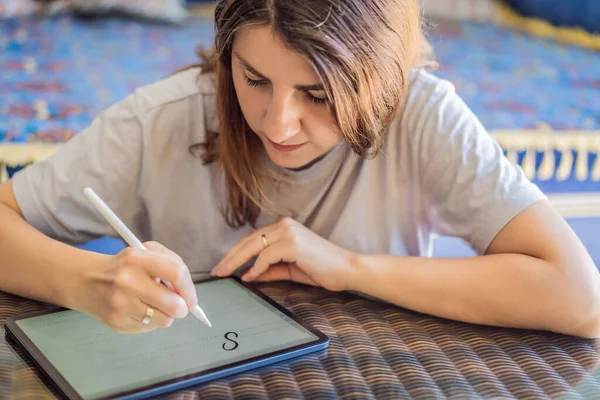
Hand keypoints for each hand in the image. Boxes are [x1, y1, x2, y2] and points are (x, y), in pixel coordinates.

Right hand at [78, 241, 197, 333]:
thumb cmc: (125, 266)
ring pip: (164, 321)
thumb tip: (189, 296)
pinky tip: (138, 309)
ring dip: (166, 315)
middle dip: (182, 308)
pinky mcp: (116, 322)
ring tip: (154, 304)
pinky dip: (150, 321)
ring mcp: (120, 304)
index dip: (189, 288)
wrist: (85, 280)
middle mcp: (127, 281)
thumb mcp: (145, 253)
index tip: (192, 298)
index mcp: (137, 258)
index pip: (177, 273)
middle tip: (178, 306)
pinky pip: (149, 328)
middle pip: (174, 305)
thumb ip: (171, 266)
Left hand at [211, 217, 355, 290]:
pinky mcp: (292, 243)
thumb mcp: (289, 269)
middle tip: (217, 271)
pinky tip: (250, 277)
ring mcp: (288, 233)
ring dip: (237, 261)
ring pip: (253, 246)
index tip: (223, 265)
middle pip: (248, 240)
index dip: (235, 252)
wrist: (346, 269)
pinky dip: (256, 267)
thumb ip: (269, 270)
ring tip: (225, 273)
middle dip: (230, 257)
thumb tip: (247, 274)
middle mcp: (284, 225)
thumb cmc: (321, 269)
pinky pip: (266, 256)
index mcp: (284, 227)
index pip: (252, 238)